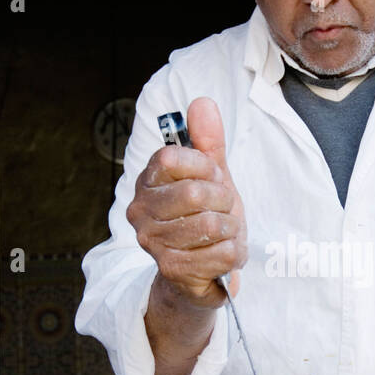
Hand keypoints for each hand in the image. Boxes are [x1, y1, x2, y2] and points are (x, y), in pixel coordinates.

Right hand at [127, 97, 246, 307]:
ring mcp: (152, 242)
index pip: (172, 157)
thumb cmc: (205, 217)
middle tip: (223, 210)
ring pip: (212, 225)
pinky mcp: (172, 270)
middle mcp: (139, 211)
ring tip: (223, 233)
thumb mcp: (211, 176)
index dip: (204, 166)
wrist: (203, 271)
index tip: (211, 178)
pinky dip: (234, 253)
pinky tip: (222, 254)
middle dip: (224, 201)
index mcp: (146, 181)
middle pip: (195, 193)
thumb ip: (207, 141)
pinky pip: (223, 253)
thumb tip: (202, 102)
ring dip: (231, 229)